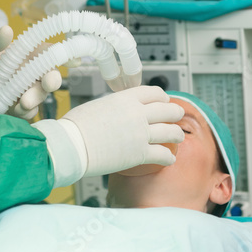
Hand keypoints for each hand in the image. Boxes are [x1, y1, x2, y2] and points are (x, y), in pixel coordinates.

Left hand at [0, 28, 61, 117]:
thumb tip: (7, 30)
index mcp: (23, 54)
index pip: (47, 51)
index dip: (63, 53)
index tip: (75, 59)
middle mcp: (27, 72)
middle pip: (49, 75)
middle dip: (52, 80)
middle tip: (48, 83)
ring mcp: (23, 91)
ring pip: (40, 95)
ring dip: (36, 98)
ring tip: (22, 102)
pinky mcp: (17, 108)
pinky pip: (29, 111)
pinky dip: (26, 111)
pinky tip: (15, 110)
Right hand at [63, 85, 184, 176]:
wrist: (71, 145)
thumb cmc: (77, 126)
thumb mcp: (98, 105)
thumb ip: (115, 106)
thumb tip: (118, 111)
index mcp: (126, 98)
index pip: (154, 93)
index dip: (162, 97)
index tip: (164, 101)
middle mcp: (137, 113)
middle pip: (167, 110)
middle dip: (175, 113)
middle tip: (177, 115)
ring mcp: (140, 133)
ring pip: (170, 131)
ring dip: (177, 134)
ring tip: (179, 136)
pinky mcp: (139, 153)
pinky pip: (162, 154)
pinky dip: (168, 157)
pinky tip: (170, 158)